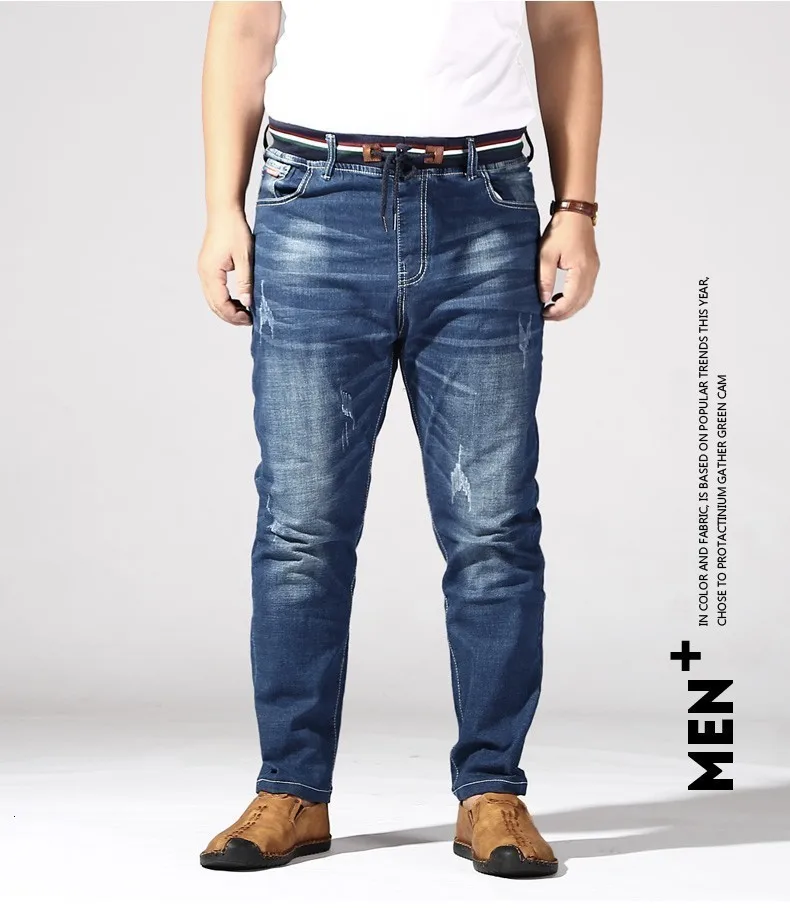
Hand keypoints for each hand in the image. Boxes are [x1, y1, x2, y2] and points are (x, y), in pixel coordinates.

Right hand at [198, 208, 252, 325]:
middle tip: (248, 320)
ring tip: (244, 312)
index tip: (250, 319)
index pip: (220, 304)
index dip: (234, 316)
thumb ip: (245, 282)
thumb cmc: (235, 231)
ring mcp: (203, 270)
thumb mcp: (245, 258)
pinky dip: (223, 299)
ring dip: (226, 308)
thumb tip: (246, 303)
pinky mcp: (206, 267)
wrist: (223, 211)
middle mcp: (203, 274)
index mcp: (211, 273)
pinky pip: (212, 290)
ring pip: (212, 299)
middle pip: (214, 305)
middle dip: (230, 316)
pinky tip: (237, 299)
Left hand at [538, 211, 599, 320]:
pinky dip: (575, 298)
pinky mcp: (592, 267)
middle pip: (580, 303)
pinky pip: (586, 290)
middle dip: (563, 313)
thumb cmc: (561, 229)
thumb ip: (545, 278)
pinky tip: (562, 297)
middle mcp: (591, 272)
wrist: (575, 212)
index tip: (544, 313)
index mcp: (581, 270)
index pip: (571, 300)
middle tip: (546, 315)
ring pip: (584, 298)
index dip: (558, 311)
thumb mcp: (546, 254)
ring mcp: (594, 270)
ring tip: (553, 309)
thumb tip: (543, 299)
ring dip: (570, 307)